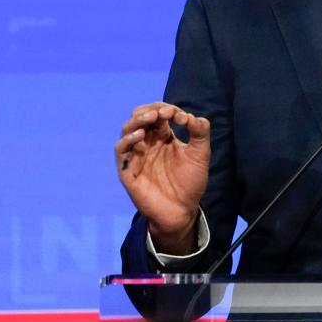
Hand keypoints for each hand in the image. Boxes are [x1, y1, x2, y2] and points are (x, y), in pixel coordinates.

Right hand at [115, 103, 210, 254]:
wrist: (183, 211)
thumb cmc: (191, 182)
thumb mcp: (200, 154)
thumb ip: (200, 132)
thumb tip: (189, 115)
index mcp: (162, 137)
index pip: (158, 114)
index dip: (166, 110)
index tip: (178, 115)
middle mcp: (147, 143)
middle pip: (139, 118)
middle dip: (149, 111)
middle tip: (162, 112)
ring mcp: (136, 156)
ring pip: (127, 130)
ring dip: (137, 121)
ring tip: (151, 118)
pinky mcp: (127, 170)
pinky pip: (121, 151)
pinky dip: (127, 140)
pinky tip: (141, 136)